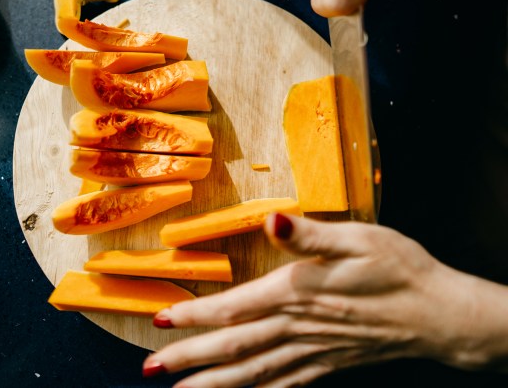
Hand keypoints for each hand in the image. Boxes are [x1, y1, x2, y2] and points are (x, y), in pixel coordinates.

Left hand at [143, 213, 507, 386]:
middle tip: (151, 368)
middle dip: (189, 359)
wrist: (438, 314)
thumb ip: (309, 235)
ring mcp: (311, 352)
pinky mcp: (326, 365)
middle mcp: (297, 328)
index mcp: (298, 293)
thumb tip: (273, 218)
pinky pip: (282, 386)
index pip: (233, 309)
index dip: (194, 316)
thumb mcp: (357, 239)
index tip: (162, 320)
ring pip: (251, 374)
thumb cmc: (398, 270)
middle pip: (233, 348)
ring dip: (212, 384)